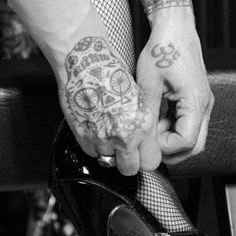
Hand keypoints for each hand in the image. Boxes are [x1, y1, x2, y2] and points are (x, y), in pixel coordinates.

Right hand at [58, 35, 160, 174]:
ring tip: (108, 132)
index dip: (146, 160)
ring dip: (109, 152)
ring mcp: (102, 139)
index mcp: (143, 127)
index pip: (151, 163)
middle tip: (125, 152)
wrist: (86, 64)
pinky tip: (96, 127)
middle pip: (129, 170)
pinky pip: (91, 152)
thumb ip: (145, 126)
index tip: (142, 155)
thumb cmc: (112, 75)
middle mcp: (124, 136)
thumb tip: (145, 144)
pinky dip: (93, 144)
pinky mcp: (83, 137)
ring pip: (108, 162)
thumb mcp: (141, 100)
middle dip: (128, 163)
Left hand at [135, 11, 213, 164]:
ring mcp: (203, 103)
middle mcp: (205, 105)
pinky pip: (189, 125)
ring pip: (193, 138)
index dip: (165, 147)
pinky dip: (174, 128)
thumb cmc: (163, 47)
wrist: (174, 25)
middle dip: (172, 151)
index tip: (149, 141)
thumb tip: (140, 140)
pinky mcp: (197, 100)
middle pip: (195, 146)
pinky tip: (158, 119)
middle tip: (151, 144)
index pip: (186, 142)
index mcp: (196, 102)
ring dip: (172, 140)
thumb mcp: (148, 84)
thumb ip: (147, 115)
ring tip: (153, 128)